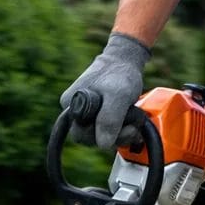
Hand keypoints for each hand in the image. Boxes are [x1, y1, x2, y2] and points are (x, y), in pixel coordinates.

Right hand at [60, 32, 149, 149]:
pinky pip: (107, 132)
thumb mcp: (118, 95)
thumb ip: (109, 119)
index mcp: (70, 106)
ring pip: (99, 137)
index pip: (81, 135)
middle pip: (89, 139)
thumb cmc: (120, 73)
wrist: (125, 61)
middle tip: (131, 125)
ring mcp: (86, 115)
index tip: (120, 123)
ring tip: (133, 119)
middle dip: (113, 136)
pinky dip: (121, 131)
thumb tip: (103, 144)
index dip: (101, 134)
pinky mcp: (97, 117)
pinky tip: (131, 123)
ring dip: (120, 134)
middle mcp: (74, 113)